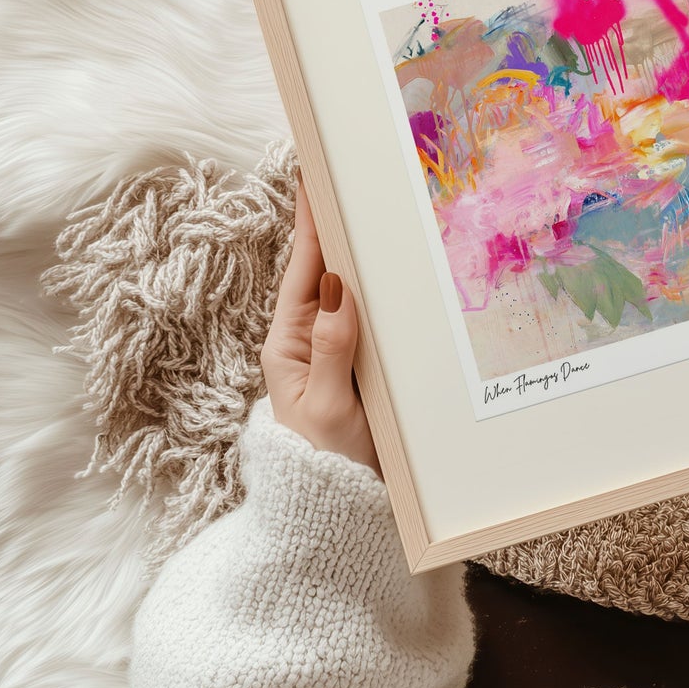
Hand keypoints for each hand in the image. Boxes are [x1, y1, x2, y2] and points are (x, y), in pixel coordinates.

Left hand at [261, 178, 380, 474]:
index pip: (304, 270)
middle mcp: (312, 340)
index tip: (313, 176)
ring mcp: (339, 352)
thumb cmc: (324, 465)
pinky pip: (374, 315)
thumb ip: (332, 348)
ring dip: (363, 250)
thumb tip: (337, 286)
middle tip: (347, 173)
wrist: (336, 514)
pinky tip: (397, 267)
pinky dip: (383, 286)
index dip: (311, 222)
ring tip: (373, 205)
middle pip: (327, 270)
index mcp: (291, 344)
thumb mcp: (326, 408)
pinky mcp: (365, 366)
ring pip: (353, 290)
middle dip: (337, 222)